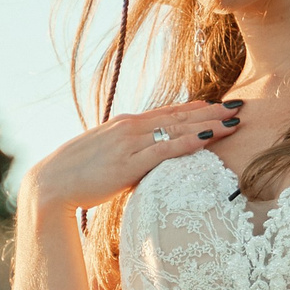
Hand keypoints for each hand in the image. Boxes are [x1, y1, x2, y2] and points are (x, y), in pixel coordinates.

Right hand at [21, 100, 242, 211]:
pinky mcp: (129, 163)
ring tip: (234, 120)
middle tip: (239, 107)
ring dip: (209, 124)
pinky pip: (166, 149)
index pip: (167, 112)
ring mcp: (130, 143)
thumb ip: (126, 152)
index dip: (195, 108)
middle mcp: (130, 128)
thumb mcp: (106, 156)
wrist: (51, 184)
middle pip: (179, 116)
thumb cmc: (77, 175)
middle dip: (211, 112)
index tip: (218, 104)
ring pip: (178, 129)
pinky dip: (190, 142)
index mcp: (125, 125)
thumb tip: (143, 158)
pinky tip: (210, 139)